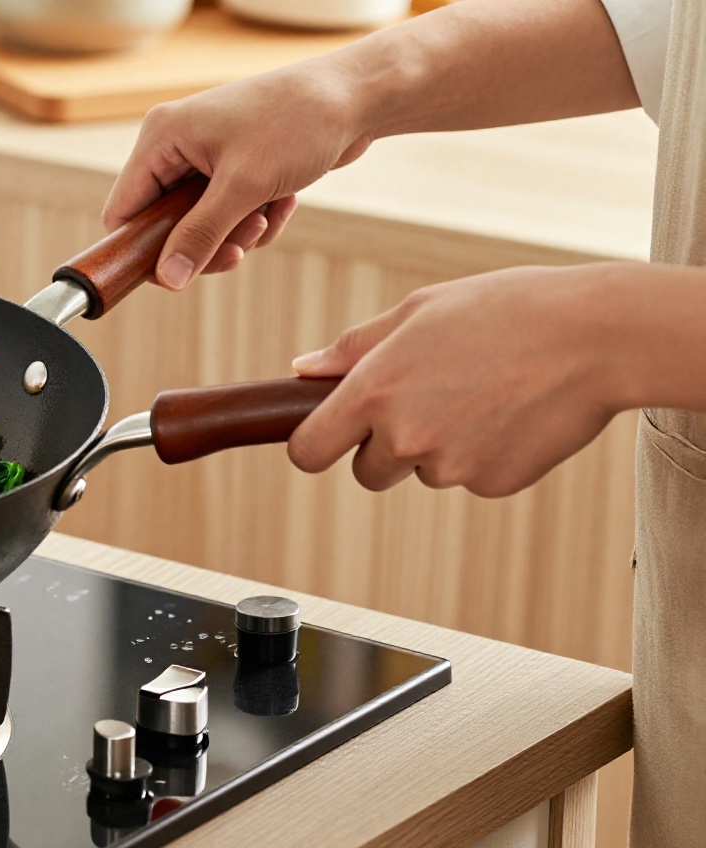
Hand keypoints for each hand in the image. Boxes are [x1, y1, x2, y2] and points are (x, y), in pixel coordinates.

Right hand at [103, 62, 372, 289]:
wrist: (357, 96)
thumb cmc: (298, 123)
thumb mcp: (244, 187)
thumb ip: (200, 235)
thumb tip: (168, 279)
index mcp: (162, 137)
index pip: (124, 209)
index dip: (142, 250)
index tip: (174, 276)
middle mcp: (177, 144)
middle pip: (165, 222)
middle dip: (204, 241)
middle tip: (236, 252)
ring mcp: (207, 154)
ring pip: (201, 223)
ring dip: (235, 233)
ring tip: (266, 216)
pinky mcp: (237, 165)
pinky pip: (229, 213)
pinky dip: (256, 219)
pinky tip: (283, 203)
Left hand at [287, 265, 628, 497]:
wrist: (597, 336)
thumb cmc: (504, 310)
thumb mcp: (419, 311)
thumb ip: (354, 348)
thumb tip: (303, 370)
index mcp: (374, 391)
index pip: (309, 451)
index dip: (314, 445)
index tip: (327, 436)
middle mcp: (405, 436)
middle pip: (367, 473)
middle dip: (385, 448)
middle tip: (429, 399)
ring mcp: (450, 467)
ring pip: (423, 472)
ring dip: (439, 447)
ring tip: (483, 392)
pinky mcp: (493, 484)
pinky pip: (470, 478)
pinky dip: (484, 454)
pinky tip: (513, 412)